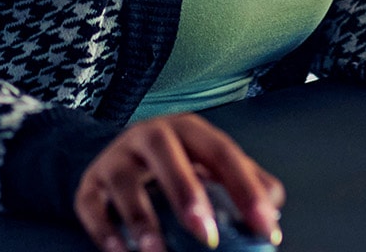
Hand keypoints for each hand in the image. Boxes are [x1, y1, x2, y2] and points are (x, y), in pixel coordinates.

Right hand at [74, 112, 283, 251]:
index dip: (245, 188)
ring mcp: (117, 158)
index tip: (265, 227)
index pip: (222, 153)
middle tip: (207, 235)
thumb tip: (275, 202)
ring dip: (142, 220)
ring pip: (125, 182)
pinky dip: (105, 231)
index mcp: (189, 129)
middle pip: (167, 153)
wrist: (120, 155)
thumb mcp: (209, 162)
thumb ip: (244, 179)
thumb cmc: (177, 162)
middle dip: (187, 192)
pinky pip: (92, 204)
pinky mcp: (90, 183)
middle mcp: (150, 135)